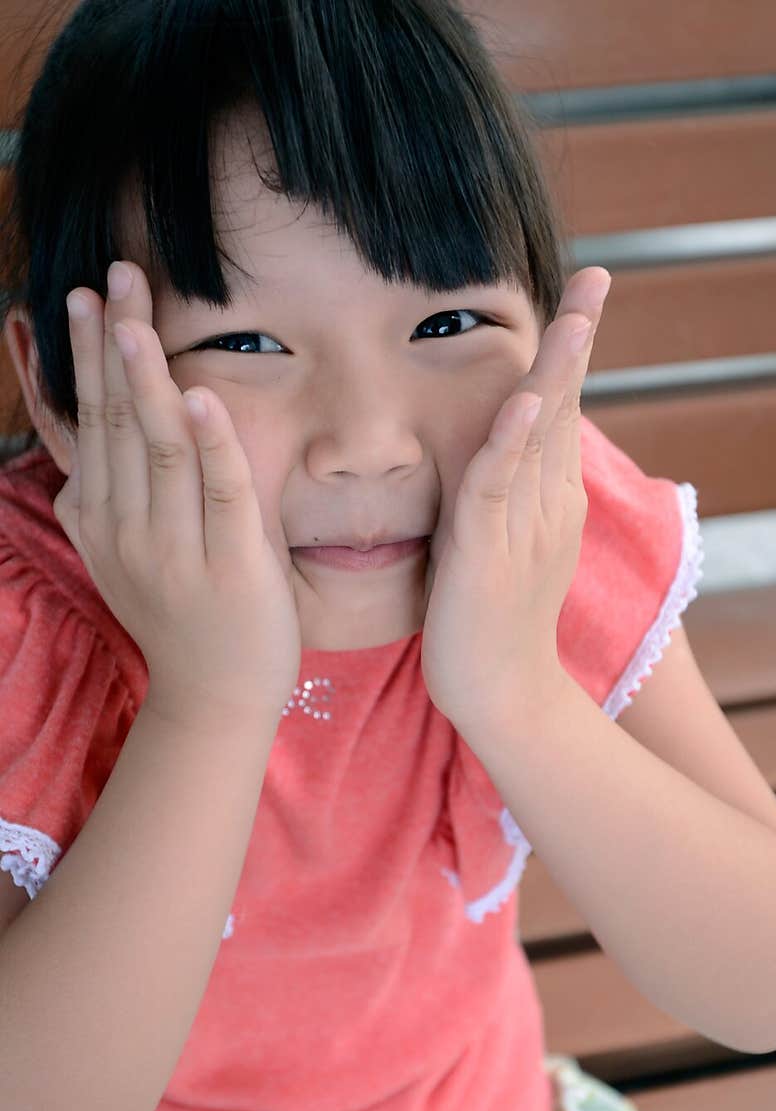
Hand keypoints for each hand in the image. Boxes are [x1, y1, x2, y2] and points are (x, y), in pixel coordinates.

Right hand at [53, 261, 301, 731]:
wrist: (215, 697)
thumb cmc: (179, 616)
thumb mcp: (121, 555)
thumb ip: (99, 503)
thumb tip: (70, 459)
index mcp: (99, 519)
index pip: (90, 423)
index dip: (88, 358)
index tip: (86, 298)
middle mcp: (128, 531)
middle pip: (118, 422)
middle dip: (114, 346)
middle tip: (114, 277)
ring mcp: (177, 550)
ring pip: (160, 449)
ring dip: (148, 380)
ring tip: (137, 319)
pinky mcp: (233, 566)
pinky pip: (221, 495)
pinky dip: (212, 445)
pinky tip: (203, 397)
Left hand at [420, 267, 610, 737]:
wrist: (502, 696)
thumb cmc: (491, 621)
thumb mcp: (505, 542)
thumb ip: (506, 494)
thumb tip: (500, 450)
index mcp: (551, 499)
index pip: (558, 413)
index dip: (568, 355)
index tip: (582, 298)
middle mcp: (549, 505)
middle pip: (563, 410)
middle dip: (579, 342)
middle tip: (597, 279)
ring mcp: (525, 528)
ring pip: (540, 438)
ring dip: (556, 374)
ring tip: (575, 316)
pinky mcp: (489, 554)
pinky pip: (498, 489)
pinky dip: (511, 444)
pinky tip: (522, 403)